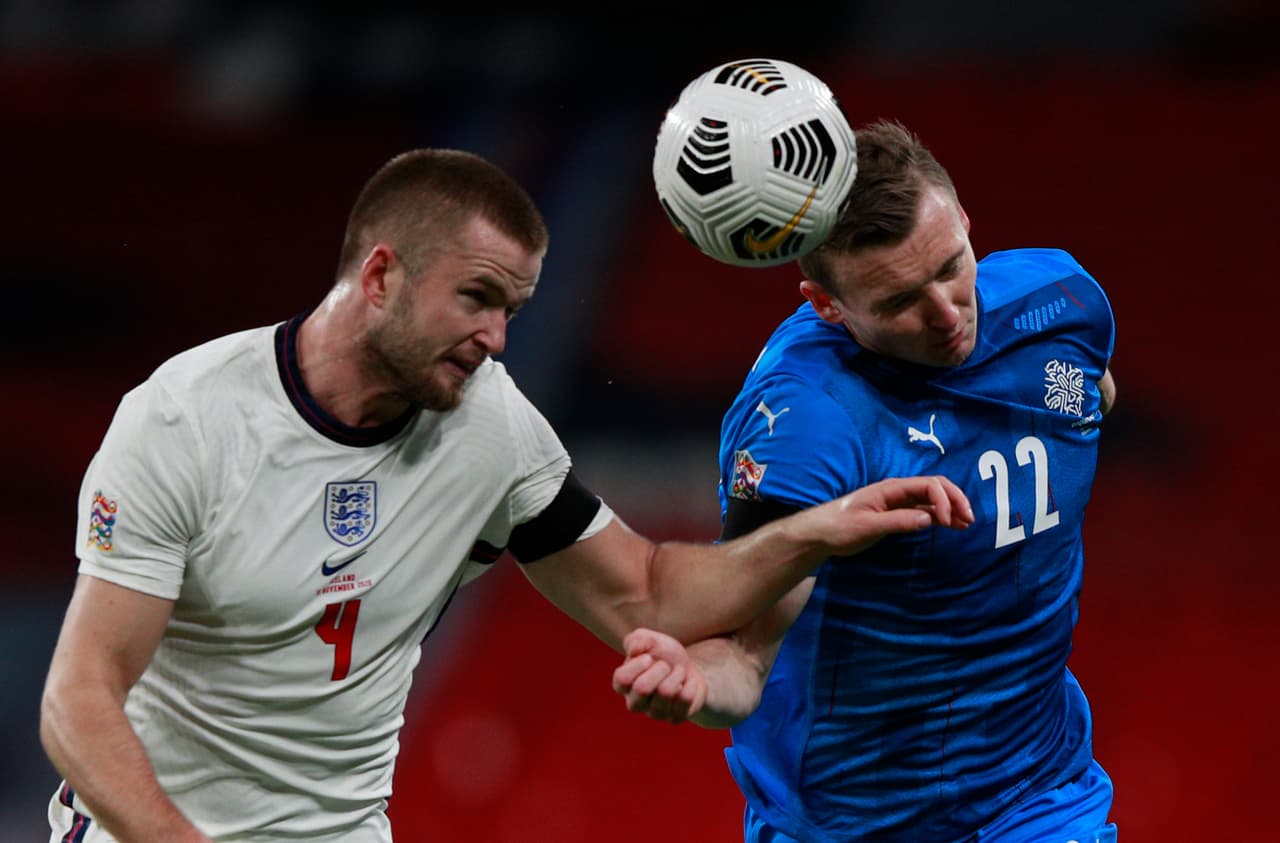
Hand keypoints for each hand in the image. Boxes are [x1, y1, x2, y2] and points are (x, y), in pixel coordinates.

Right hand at [611, 628, 706, 723]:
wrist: (687, 667)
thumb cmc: (662, 654)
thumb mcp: (649, 639)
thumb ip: (636, 640)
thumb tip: (633, 651)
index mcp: (623, 685)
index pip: (622, 679)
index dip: (637, 664)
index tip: (648, 657)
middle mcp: (635, 703)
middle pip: (642, 688)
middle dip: (660, 668)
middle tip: (666, 665)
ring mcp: (654, 713)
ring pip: (666, 692)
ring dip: (677, 674)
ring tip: (679, 671)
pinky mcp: (674, 718)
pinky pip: (685, 699)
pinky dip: (690, 684)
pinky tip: (687, 683)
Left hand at [821, 475, 973, 555]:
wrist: (822, 533)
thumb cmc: (840, 527)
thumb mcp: (867, 526)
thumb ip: (897, 521)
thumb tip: (928, 518)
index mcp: (891, 488)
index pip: (928, 485)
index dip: (944, 500)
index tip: (948, 521)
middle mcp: (898, 491)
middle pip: (935, 487)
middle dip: (955, 499)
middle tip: (970, 519)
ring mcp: (899, 502)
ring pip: (933, 499)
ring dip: (951, 508)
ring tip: (967, 523)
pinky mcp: (897, 514)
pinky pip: (925, 510)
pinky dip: (940, 517)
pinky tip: (951, 525)